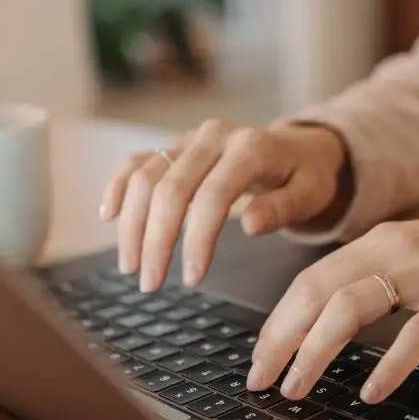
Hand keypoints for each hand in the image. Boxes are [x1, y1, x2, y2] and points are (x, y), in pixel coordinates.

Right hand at [99, 119, 348, 290]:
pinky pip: (136, 162)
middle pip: (170, 188)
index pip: (214, 195)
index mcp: (251, 147)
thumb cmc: (306, 176)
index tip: (192, 278)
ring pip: (145, 176)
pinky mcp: (173, 146)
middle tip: (151, 283)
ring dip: (132, 224)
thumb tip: (250, 224)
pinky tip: (108, 216)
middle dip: (155, 240)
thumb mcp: (310, 194)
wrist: (299, 148)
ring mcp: (189, 138)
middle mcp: (214, 137)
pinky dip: (118, 187)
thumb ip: (283, 208)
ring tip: (131, 266)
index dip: (198, 239)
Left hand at [246, 202, 418, 403]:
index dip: (277, 323)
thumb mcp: (413, 260)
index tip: (257, 360)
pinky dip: (389, 364)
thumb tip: (318, 331)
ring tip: (298, 388)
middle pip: (317, 292)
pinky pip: (418, 332)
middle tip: (261, 382)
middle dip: (280, 340)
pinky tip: (372, 391)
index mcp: (378, 242)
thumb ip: (371, 283)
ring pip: (352, 306)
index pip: (309, 281)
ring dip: (315, 352)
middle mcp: (396, 250)